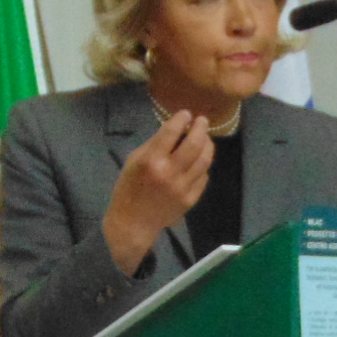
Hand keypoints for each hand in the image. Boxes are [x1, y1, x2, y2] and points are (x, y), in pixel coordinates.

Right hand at [102, 111, 212, 273]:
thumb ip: (155, 144)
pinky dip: (203, 165)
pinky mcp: (191, 199)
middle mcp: (169, 173)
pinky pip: (203, 176)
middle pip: (194, 143)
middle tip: (201, 121)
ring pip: (205, 160)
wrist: (134, 223)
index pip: (171, 132)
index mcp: (151, 161)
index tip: (186, 114)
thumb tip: (176, 128)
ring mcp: (182, 187)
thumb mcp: (134, 161)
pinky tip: (198, 160)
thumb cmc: (129, 188)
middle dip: (200, 128)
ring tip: (205, 138)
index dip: (181, 119)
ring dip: (207, 145)